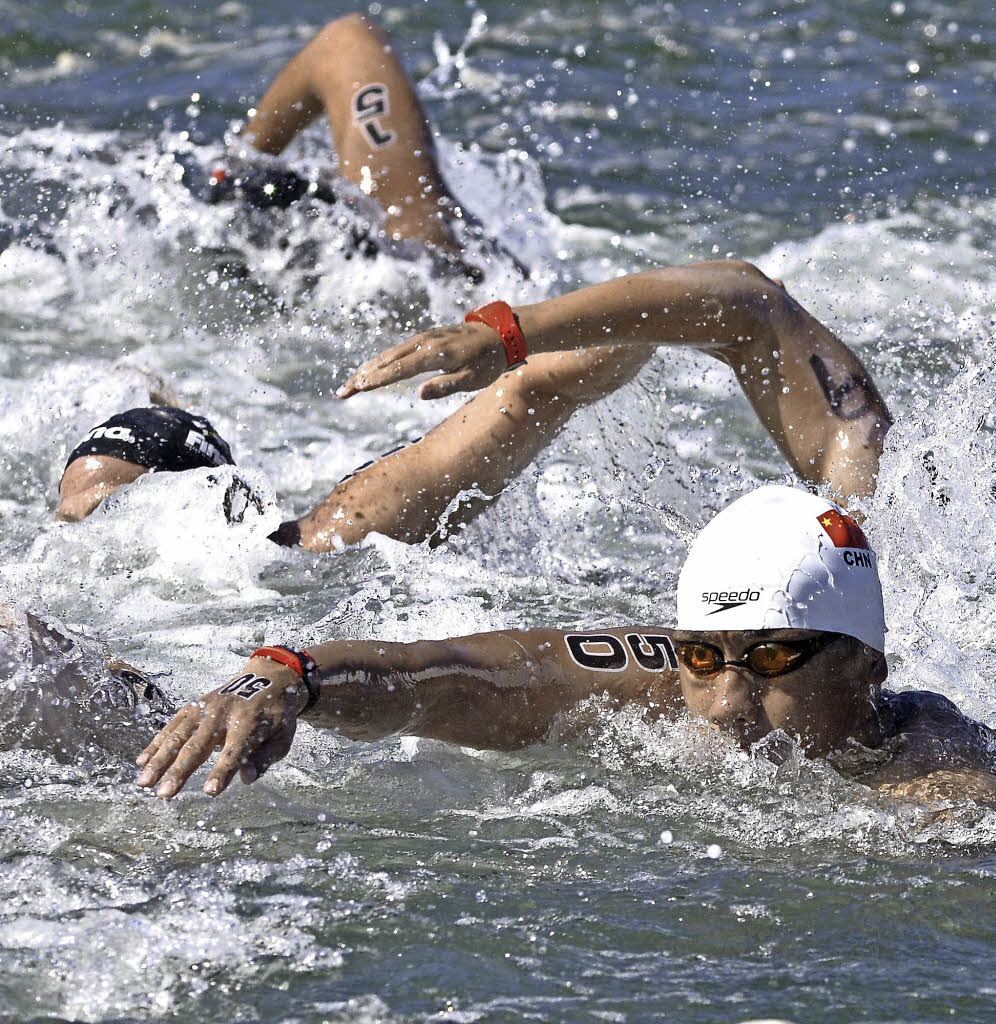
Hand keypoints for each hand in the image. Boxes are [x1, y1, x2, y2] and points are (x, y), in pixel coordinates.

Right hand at [135, 659, 305, 798]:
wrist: (268, 677)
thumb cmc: (276, 714)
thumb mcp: (283, 736)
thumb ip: (266, 757)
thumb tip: (247, 779)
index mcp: (250, 721)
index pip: (235, 750)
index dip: (223, 771)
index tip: (210, 791)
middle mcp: (224, 712)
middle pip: (199, 745)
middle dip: (180, 770)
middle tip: (165, 794)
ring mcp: (205, 707)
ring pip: (178, 735)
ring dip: (159, 760)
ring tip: (144, 782)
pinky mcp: (194, 706)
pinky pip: (171, 726)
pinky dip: (156, 744)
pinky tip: (142, 762)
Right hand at [336, 321, 505, 399]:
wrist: (501, 334)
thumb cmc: (488, 362)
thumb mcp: (472, 380)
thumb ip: (445, 386)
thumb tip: (418, 393)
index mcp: (434, 355)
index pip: (398, 370)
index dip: (376, 380)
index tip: (357, 388)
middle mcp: (424, 343)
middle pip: (385, 361)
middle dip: (362, 377)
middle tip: (342, 393)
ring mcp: (423, 338)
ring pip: (388, 355)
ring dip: (367, 369)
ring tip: (350, 385)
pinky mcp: (425, 338)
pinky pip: (397, 350)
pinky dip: (380, 361)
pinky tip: (372, 371)